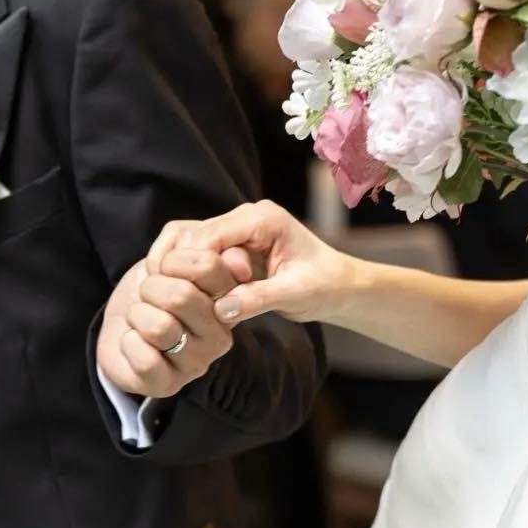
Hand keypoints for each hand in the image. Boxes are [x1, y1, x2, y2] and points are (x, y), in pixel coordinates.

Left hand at [98, 229, 251, 398]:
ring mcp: (198, 362)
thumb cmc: (151, 286)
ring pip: (160, 327)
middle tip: (148, 295)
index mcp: (227, 298)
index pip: (210, 266)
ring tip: (141, 319)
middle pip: (182, 295)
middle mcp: (221, 333)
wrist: (122, 321)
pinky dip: (128, 343)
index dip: (173, 260)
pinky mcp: (170, 384)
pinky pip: (145, 359)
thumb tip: (205, 254)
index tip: (164, 268)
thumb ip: (186, 239)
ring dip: (137, 315)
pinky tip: (133, 342)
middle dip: (150, 287)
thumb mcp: (168, 252)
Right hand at [146, 202, 353, 327]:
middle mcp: (244, 217)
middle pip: (192, 239)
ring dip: (188, 275)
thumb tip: (220, 309)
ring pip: (188, 246)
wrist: (338, 286)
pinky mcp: (229, 245)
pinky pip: (196, 256)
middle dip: (190, 272)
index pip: (209, 235)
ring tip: (197, 304)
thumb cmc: (325, 287)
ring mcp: (235, 230)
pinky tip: (197, 300)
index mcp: (262, 218)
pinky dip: (192, 277)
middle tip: (199, 305)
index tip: (196, 299)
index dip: (195, 267)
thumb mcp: (295, 295)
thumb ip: (258, 299)